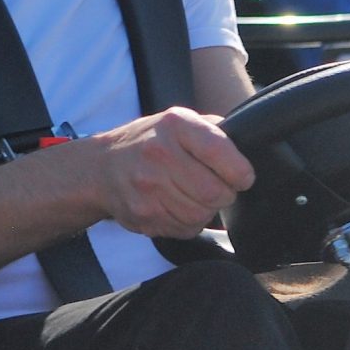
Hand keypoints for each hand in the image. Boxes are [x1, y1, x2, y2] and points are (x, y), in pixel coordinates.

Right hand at [88, 107, 254, 237]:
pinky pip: (185, 228)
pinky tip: (178, 206)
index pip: (220, 152)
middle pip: (215, 192)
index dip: (240, 171)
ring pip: (201, 214)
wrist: (102, 168)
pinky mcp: (144, 215)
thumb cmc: (150, 142)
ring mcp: (148, 188)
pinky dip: (190, 222)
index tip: (243, 176)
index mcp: (175, 125)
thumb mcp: (179, 121)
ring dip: (207, 210)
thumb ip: (213, 131)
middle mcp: (159, 154)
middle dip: (225, 194)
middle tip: (219, 188)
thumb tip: (248, 146)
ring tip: (196, 196)